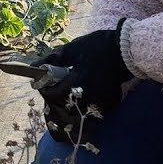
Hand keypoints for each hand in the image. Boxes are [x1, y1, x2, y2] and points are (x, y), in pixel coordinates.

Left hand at [35, 20, 132, 141]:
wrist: (126, 50)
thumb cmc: (98, 46)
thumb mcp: (72, 49)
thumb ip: (53, 60)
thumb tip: (35, 66)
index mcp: (77, 82)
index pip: (53, 96)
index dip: (44, 90)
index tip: (41, 83)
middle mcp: (87, 97)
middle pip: (62, 110)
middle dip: (53, 103)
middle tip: (51, 92)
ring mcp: (98, 104)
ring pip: (75, 117)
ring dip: (65, 112)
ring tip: (61, 102)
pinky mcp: (107, 105)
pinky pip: (89, 116)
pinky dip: (80, 113)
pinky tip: (77, 104)